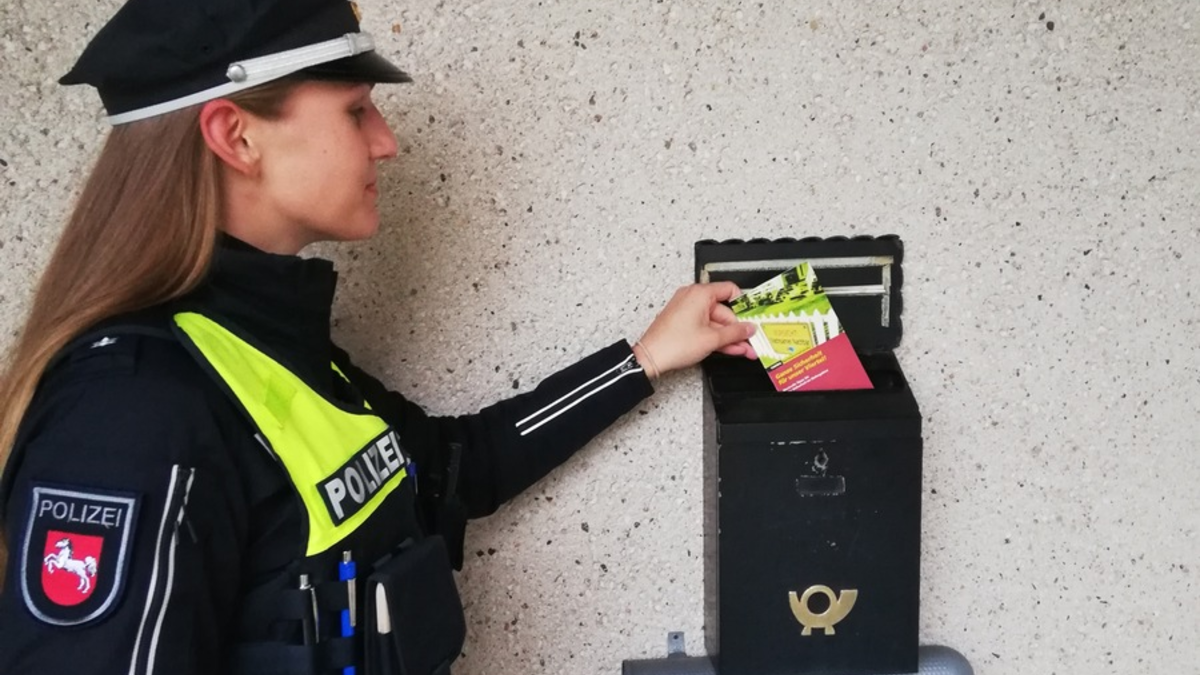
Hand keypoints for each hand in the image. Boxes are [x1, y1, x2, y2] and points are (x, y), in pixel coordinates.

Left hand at [634, 282, 757, 378]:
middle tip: (750, 341)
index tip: (752, 315)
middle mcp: (692, 298)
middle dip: (737, 329)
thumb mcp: (712, 339)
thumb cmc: (673, 344)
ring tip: (744, 349)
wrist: (651, 357)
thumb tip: (748, 328)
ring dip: (729, 336)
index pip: (729, 290)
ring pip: (715, 322)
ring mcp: (687, 310)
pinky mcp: (683, 322)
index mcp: (699, 294)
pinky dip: (716, 337)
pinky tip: (729, 348)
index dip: (743, 304)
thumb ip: (735, 333)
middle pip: (723, 310)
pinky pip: (705, 326)